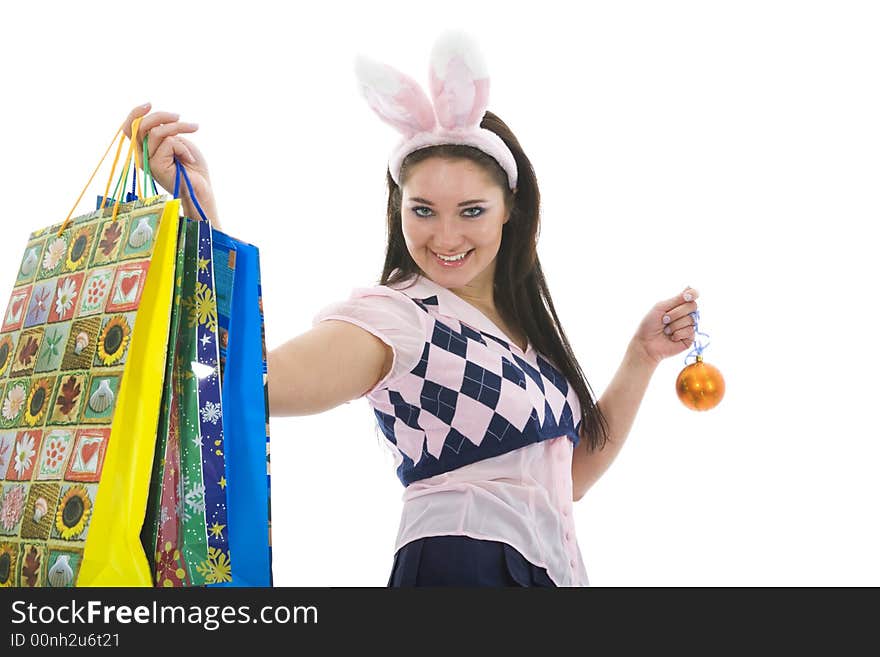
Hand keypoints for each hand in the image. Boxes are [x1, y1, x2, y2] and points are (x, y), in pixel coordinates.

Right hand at [122, 103, 220, 228]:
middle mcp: (142, 156)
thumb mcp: (177, 142)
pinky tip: (189, 159)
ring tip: (193, 130)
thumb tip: (157, 119)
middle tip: (181, 118)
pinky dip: (184, 147)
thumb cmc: (192, 167)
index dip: (136, 113)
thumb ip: (164, 131)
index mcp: (144, 150)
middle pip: (141, 126)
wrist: (202, 189)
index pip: (130, 128)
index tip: (150, 104)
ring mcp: (148, 162)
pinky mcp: (156, 166)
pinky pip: (169, 143)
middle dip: (163, 116)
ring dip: (180, 128)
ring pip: (158, 132)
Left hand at [630, 287, 700, 365]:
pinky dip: (677, 334)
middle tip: (664, 319)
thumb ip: (677, 299)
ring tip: (665, 330)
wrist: (646, 343)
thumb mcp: (661, 307)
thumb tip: (690, 287)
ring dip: (674, 325)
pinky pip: (690, 331)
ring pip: (691, 319)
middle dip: (676, 313)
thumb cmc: (649, 325)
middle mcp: (685, 314)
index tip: (687, 296)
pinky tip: (671, 337)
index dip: (693, 294)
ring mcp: (689, 326)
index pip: (692, 295)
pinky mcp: (690, 338)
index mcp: (678, 305)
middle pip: (693, 306)